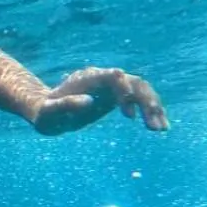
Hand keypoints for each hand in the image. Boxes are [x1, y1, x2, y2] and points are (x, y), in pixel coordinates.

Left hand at [32, 67, 168, 135]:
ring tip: (160, 129)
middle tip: (153, 127)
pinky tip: (160, 126)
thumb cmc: (46, 113)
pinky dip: (152, 111)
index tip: (129, 114)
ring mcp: (113, 86)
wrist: (49, 111)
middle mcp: (104, 78)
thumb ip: (65, 106)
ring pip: (141, 90)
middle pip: (133, 82)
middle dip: (145, 102)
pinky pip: (140, 100)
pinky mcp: (119, 96)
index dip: (123, 89)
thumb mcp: (49, 113)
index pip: (111, 77)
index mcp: (87, 79)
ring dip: (154, 108)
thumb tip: (88, 102)